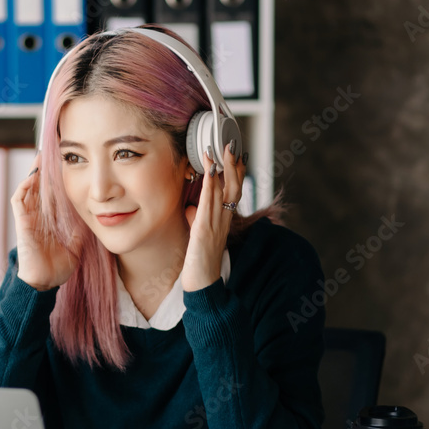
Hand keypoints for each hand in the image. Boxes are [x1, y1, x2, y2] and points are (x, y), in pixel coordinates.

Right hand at [11, 152, 81, 291]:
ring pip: (28, 190)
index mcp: (49, 221)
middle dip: (44, 171)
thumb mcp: (75, 246)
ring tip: (40, 159)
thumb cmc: (57, 268)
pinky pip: (18, 201)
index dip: (55, 181)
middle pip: (39, 188)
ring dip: (33, 174)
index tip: (63, 166)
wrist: (44, 283)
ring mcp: (28, 219)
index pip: (51, 195)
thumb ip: (80, 232)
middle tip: (51, 153)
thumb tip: (91, 219)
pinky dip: (24, 188)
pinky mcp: (21, 223)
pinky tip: (32, 178)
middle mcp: (37, 217)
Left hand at [182, 142, 246, 292]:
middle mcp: (224, 220)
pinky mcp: (204, 230)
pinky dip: (209, 185)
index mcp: (224, 221)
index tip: (237, 154)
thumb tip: (190, 206)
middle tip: (232, 144)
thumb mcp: (198, 235)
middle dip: (234, 165)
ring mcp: (215, 224)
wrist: (201, 283)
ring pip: (224, 192)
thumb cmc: (199, 261)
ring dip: (223, 169)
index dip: (237, 172)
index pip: (234, 192)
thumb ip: (197, 219)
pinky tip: (208, 171)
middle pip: (234, 188)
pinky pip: (208, 204)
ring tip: (222, 150)